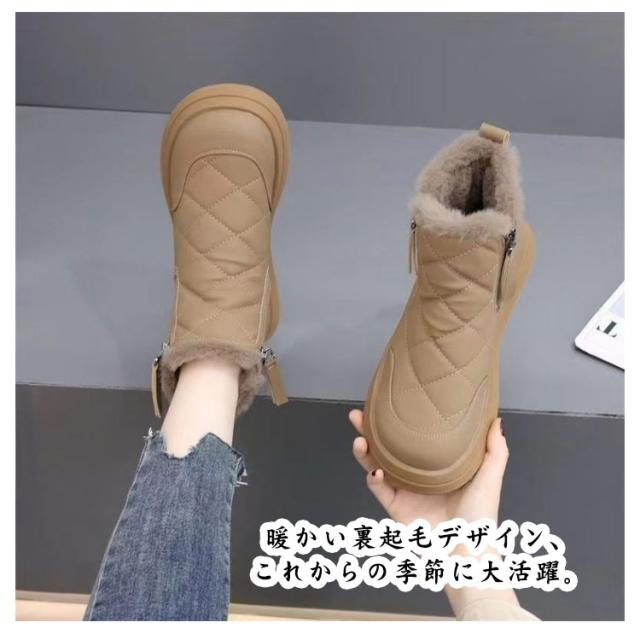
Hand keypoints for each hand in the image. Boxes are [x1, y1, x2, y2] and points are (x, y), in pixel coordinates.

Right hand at [350, 410, 520, 616]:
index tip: (389, 402)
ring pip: (375, 465)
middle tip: (358, 416)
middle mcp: (415, 474)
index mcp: (435, 464)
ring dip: (364, 453)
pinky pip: (379, 489)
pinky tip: (376, 471)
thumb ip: (495, 450)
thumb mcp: (490, 477)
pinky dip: (373, 479)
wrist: (469, 550)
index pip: (410, 436)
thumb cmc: (481, 515)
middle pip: (385, 447)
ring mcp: (403, 490)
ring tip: (360, 440)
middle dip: (368, 431)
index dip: (397, 420)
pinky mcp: (395, 507)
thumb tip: (496, 419)